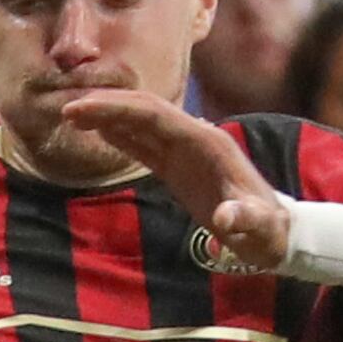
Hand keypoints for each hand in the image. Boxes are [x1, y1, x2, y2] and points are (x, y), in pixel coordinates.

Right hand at [52, 90, 287, 269]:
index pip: (155, 114)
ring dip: (108, 116)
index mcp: (206, 142)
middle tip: (66, 111)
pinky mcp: (178, 167)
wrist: (275, 234)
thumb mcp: (260, 230)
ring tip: (71, 116)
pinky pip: (144, 144)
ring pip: (141, 123)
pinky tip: (96, 131)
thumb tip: (228, 218)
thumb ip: (245, 221)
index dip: (118, 109)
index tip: (83, 109)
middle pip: (144, 110)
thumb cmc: (267, 232)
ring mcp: (185, 151)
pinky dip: (120, 135)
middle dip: (106, 106)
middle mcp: (194, 138)